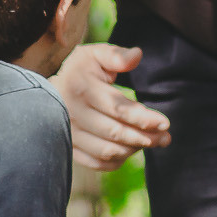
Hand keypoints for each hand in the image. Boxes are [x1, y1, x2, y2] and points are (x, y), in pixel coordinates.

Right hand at [48, 43, 171, 169]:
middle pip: (115, 132)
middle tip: (165, 138)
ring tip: (151, 142)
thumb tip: (137, 55)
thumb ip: (116, 55)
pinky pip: (96, 162)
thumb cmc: (81, 71)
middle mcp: (72, 113)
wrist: (50, 91)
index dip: (144, 118)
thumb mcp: (96, 55)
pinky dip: (117, 160)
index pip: (118, 108)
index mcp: (82, 88)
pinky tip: (130, 150)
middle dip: (145, 137)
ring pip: (107, 150)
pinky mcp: (70, 148)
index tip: (165, 123)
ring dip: (133, 149)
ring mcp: (69, 134)